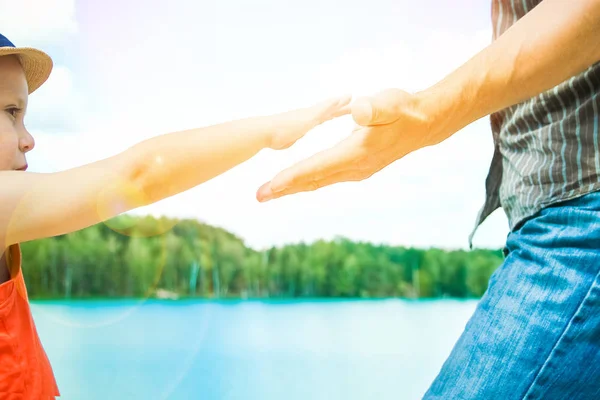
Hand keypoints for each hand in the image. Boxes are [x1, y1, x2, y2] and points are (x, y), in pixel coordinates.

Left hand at [256, 88, 439, 201]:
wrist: (425, 125)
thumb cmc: (405, 110)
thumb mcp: (390, 103)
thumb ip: (373, 108)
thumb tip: (356, 110)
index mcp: (356, 153)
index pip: (317, 167)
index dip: (292, 176)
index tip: (270, 185)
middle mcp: (354, 168)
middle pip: (312, 181)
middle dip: (283, 189)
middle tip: (258, 196)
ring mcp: (356, 171)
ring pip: (318, 182)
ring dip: (293, 187)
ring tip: (270, 193)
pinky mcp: (358, 169)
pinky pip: (326, 178)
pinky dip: (308, 181)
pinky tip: (297, 183)